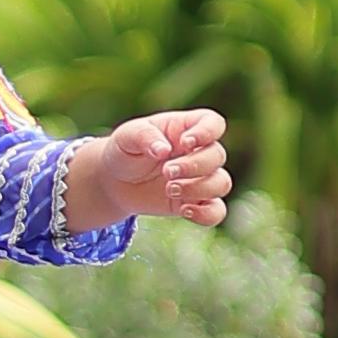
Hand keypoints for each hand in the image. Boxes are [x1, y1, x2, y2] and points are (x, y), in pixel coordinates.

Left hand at [88, 110, 231, 229]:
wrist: (115, 182)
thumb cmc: (125, 151)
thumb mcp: (126, 136)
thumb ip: (144, 137)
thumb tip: (163, 150)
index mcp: (185, 128)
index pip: (213, 123)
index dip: (207, 132)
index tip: (185, 143)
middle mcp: (198, 151)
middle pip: (218, 155)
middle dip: (194, 166)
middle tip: (166, 172)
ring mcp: (200, 178)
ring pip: (222, 183)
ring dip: (198, 189)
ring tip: (170, 189)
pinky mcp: (196, 202)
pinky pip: (217, 211)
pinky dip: (206, 214)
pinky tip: (184, 210)